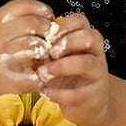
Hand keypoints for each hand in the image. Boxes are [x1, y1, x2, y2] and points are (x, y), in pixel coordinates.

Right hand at [0, 0, 54, 98]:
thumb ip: (5, 19)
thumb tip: (35, 14)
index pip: (23, 5)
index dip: (41, 9)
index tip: (49, 17)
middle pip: (33, 24)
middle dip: (49, 31)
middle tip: (54, 38)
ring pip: (33, 48)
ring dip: (47, 53)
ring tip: (49, 57)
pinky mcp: (0, 80)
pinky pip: (28, 78)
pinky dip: (40, 78)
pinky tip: (41, 76)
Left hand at [38, 11, 113, 125]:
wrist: (87, 104)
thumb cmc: (69, 77)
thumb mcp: (60, 58)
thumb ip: (50, 48)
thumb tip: (27, 40)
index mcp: (87, 41)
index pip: (81, 21)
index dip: (64, 25)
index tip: (47, 35)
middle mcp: (96, 55)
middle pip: (91, 37)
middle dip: (67, 42)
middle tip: (49, 53)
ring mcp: (98, 75)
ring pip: (86, 63)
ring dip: (61, 66)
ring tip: (43, 73)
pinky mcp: (93, 97)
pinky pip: (78, 94)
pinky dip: (58, 93)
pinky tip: (45, 92)